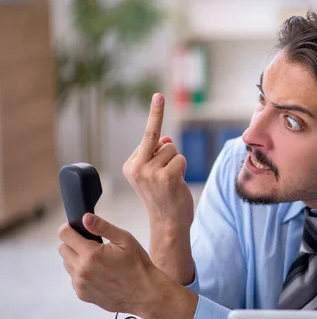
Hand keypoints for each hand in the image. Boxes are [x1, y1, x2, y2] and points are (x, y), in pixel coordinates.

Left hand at [58, 213, 161, 313]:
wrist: (144, 294)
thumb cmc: (138, 265)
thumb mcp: (126, 240)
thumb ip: (103, 227)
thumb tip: (85, 217)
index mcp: (91, 254)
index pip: (64, 234)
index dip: (69, 228)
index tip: (77, 228)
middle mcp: (82, 270)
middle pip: (62, 249)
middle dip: (73, 243)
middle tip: (92, 244)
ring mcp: (80, 284)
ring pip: (67, 264)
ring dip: (76, 258)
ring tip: (97, 260)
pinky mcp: (82, 294)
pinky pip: (74, 278)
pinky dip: (82, 273)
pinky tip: (99, 273)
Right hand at [123, 93, 193, 236]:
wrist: (168, 223)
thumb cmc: (164, 197)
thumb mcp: (156, 174)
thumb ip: (158, 155)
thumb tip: (166, 139)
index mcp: (130, 165)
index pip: (147, 137)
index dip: (155, 118)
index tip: (157, 95)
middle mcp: (136, 167)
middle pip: (158, 138)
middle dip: (156, 112)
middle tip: (158, 95)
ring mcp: (150, 172)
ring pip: (172, 149)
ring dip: (177, 163)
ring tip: (171, 181)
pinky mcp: (166, 177)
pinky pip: (181, 159)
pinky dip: (183, 169)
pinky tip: (177, 184)